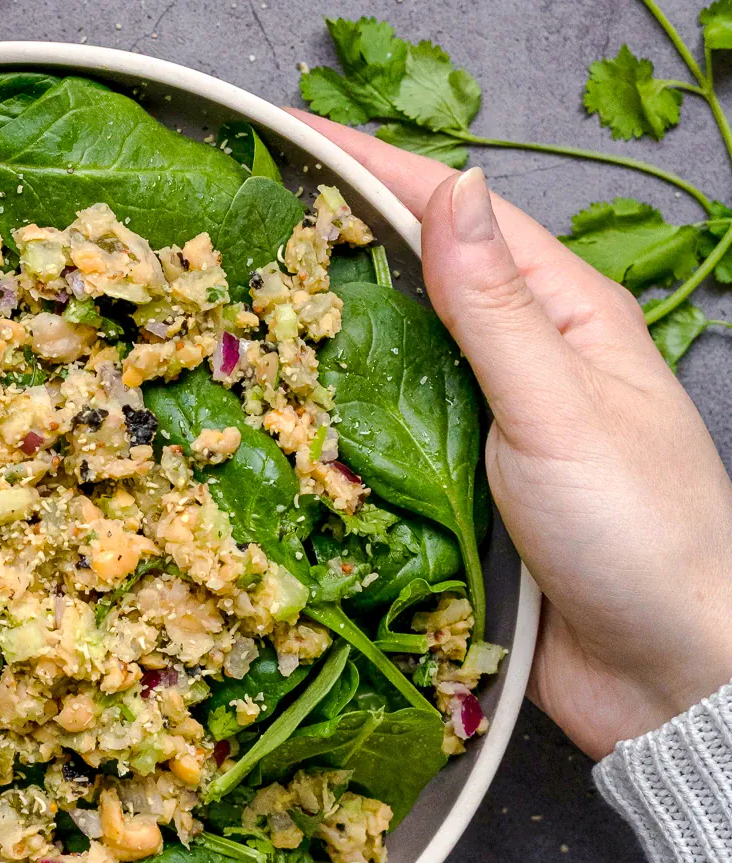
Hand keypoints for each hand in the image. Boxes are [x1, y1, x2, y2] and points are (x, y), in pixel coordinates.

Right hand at [295, 112, 731, 755]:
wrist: (663, 674)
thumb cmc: (636, 535)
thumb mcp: (559, 408)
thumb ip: (495, 307)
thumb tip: (452, 184)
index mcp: (565, 314)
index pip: (459, 216)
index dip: (377, 169)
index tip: (293, 137)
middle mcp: (524, 358)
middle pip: (421, 276)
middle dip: (341, 238)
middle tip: (249, 219)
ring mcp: (489, 423)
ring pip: (397, 353)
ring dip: (331, 323)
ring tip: (250, 298)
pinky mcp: (460, 488)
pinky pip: (389, 431)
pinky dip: (338, 410)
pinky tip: (290, 404)